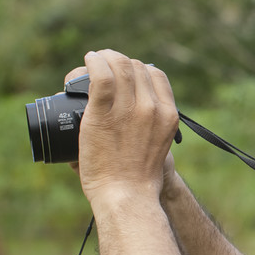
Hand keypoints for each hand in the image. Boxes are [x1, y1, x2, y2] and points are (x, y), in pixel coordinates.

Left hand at [74, 49, 180, 205]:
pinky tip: (87, 61)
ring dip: (102, 58)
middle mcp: (152, 108)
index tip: (122, 74)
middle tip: (100, 67)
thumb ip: (151, 128)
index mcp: (167, 115)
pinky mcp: (103, 114)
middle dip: (117, 62)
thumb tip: (131, 118)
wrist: (127, 196)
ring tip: (91, 62)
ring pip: (118, 66)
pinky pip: (100, 76)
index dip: (137, 68)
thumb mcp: (160, 149)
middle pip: (135, 67)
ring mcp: (128, 110)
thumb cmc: (138, 180)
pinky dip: (92, 63)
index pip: (155, 75)